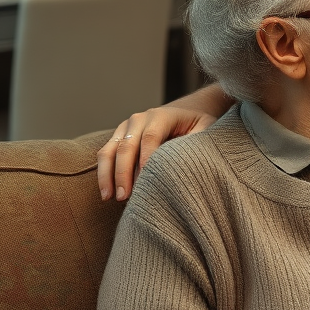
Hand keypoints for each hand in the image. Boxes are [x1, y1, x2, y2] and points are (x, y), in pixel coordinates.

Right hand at [97, 106, 216, 201]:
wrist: (187, 111)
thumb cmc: (198, 125)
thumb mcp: (205, 129)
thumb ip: (197, 142)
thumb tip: (188, 163)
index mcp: (161, 116)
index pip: (151, 137)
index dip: (146, 159)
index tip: (145, 182)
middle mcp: (139, 119)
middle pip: (127, 146)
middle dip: (123, 172)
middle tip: (124, 196)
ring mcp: (126, 127)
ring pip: (110, 150)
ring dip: (107, 175)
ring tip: (108, 197)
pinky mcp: (119, 137)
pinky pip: (106, 154)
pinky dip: (104, 172)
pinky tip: (106, 192)